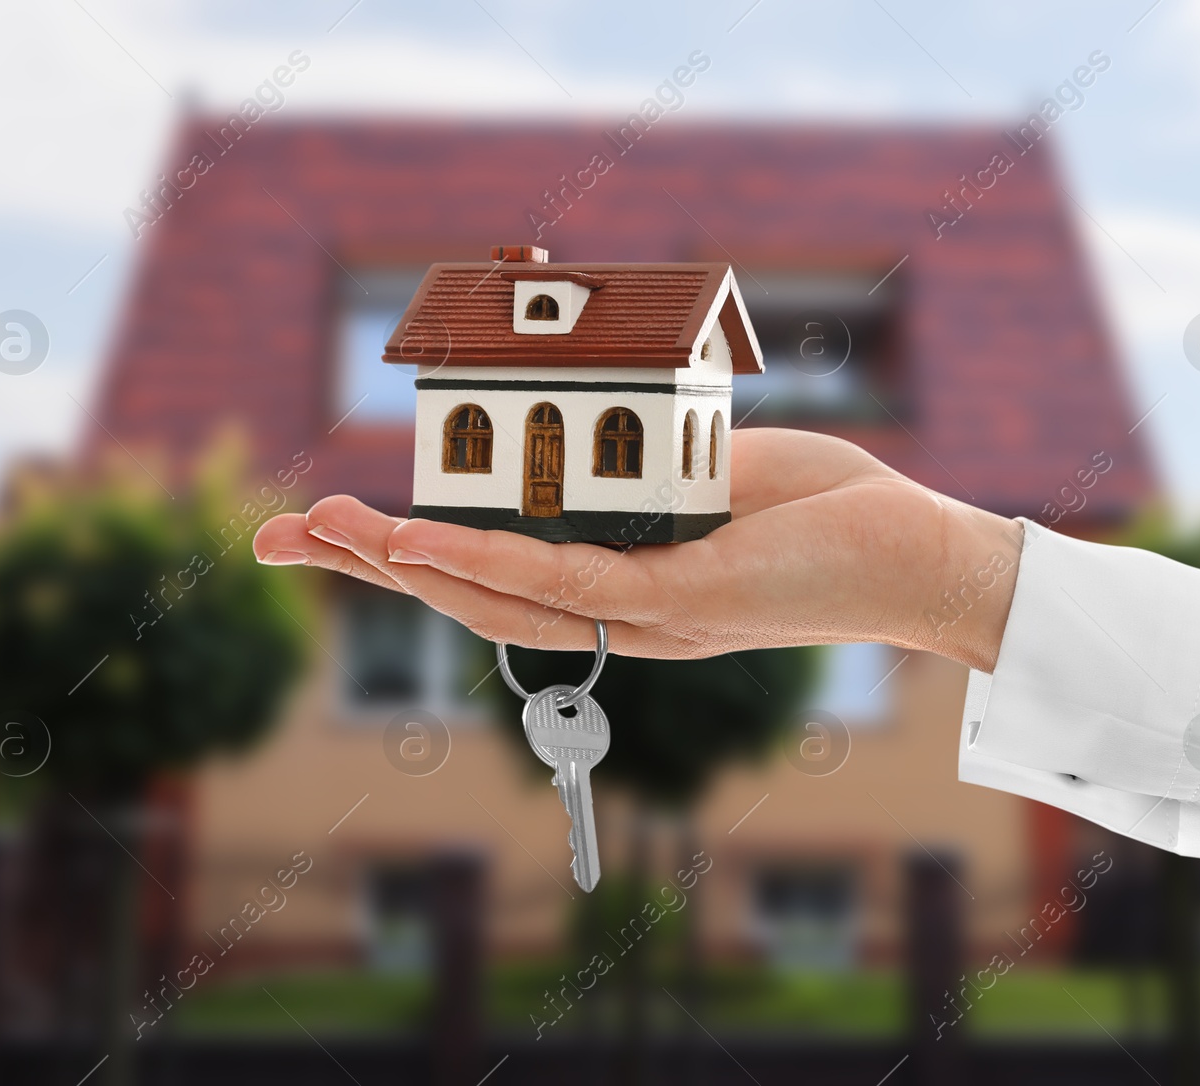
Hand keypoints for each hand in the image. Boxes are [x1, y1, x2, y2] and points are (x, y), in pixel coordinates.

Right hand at [253, 428, 1021, 671]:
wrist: (924, 551)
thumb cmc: (827, 506)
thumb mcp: (713, 465)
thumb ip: (641, 462)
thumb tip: (590, 425)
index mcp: (621, 582)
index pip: (494, 571)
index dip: (409, 554)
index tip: (331, 525)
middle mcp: (620, 614)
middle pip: (472, 595)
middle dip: (370, 567)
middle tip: (275, 535)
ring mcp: (645, 617)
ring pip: (500, 598)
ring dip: (405, 566)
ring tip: (323, 534)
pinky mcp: (681, 603)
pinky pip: (566, 585)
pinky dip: (485, 562)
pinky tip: (422, 542)